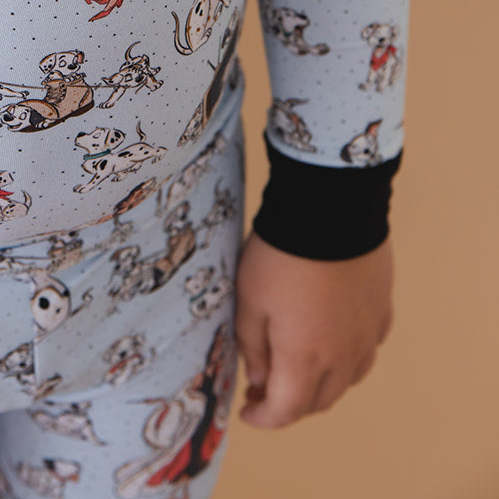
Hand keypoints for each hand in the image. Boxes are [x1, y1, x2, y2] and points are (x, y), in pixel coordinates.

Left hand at [234, 229, 393, 428]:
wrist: (331, 211)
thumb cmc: (282, 255)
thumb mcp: (249, 299)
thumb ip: (252, 345)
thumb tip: (259, 378)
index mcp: (305, 360)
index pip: (286, 410)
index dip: (264, 418)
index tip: (247, 411)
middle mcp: (343, 357)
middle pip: (319, 400)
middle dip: (290, 404)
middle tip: (264, 388)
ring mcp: (367, 335)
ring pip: (347, 380)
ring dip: (321, 384)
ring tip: (297, 367)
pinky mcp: (381, 310)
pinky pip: (366, 349)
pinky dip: (347, 358)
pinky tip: (332, 339)